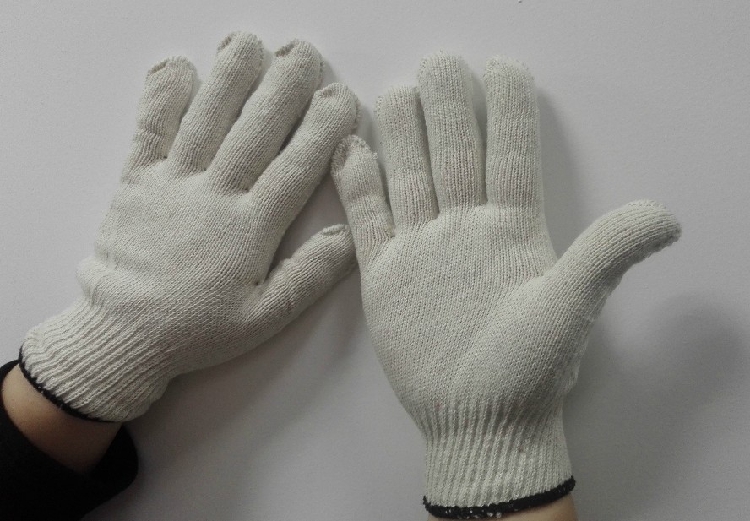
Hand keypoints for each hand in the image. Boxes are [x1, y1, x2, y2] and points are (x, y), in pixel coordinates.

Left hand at [20, 32, 358, 421]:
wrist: (124, 335)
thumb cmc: (197, 329)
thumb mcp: (265, 317)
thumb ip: (310, 276)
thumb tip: (351, 237)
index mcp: (250, 228)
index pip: (295, 167)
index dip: (321, 129)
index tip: (340, 98)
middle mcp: (214, 195)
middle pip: (255, 131)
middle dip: (283, 87)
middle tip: (304, 53)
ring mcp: (172, 183)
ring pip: (206, 119)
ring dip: (229, 77)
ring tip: (248, 43)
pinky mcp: (135, 181)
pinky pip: (149, 130)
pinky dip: (161, 96)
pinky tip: (178, 67)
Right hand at [332, 53, 679, 516]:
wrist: (481, 421)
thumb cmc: (530, 371)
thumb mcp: (572, 308)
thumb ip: (607, 253)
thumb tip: (668, 216)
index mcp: (512, 226)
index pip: (509, 151)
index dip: (507, 108)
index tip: (502, 67)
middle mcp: (465, 227)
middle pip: (453, 151)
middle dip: (448, 105)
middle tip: (440, 62)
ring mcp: (423, 248)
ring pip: (409, 175)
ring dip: (402, 133)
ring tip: (397, 92)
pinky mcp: (386, 275)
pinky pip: (368, 219)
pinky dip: (358, 186)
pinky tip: (352, 151)